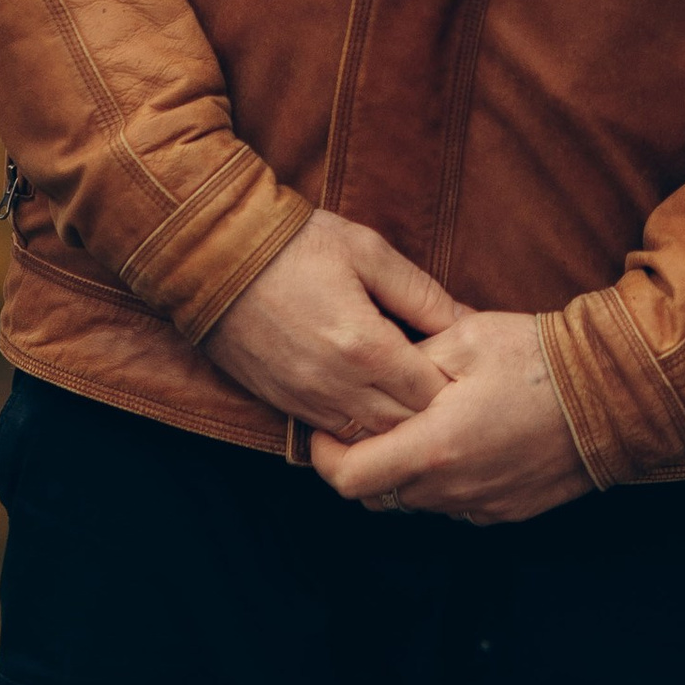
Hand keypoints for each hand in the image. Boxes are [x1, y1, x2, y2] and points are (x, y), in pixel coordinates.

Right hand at [202, 207, 459, 439]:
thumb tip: (469, 320)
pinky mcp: (281, 404)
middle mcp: (335, 384)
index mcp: (364, 345)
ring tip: (418, 406)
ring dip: (396, 430)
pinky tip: (374, 408)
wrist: (214, 254)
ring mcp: (305, 400)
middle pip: (403, 428)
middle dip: (432, 415)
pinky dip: (359, 431)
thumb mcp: (369, 252)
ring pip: (368, 441)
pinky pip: (332, 436)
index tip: (470, 373)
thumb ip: (422, 294)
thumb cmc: (297, 243)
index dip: (457, 387)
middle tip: (453, 395)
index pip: (430, 393)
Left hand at [313, 310, 592, 526]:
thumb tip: (372, 378)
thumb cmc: (540, 358)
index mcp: (434, 448)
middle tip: (372, 420)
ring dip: (406, 471)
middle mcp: (452, 491)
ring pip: (416, 502)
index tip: (325, 428)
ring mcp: (481, 507)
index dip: (324, 456)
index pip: (349, 479)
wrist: (614, 391)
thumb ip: (409, 364)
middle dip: (364, 461)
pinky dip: (445, 481)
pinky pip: (455, 505)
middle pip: (378, 495)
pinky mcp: (507, 512)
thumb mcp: (466, 337)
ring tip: (424, 424)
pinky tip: (464, 440)